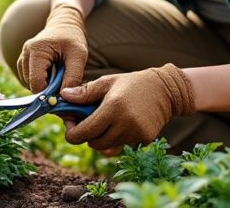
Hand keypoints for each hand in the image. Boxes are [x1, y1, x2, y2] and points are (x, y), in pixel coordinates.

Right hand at [17, 3, 87, 91]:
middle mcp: (25, 53)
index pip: (36, 82)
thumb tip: (65, 97)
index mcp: (37, 50)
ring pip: (28, 83)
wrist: (65, 24)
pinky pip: (28, 79)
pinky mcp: (24, 61)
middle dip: (47, 89)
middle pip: (31, 84)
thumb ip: (73, 77)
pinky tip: (52, 75)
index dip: (49, 93)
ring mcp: (23, 57)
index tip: (63, 94)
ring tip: (58, 76)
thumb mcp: (79, 56)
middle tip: (63, 84)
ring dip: (43, 85)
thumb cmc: (73, 38)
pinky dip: (40, 81)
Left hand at [59, 64, 196, 151]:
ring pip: (107, 146)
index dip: (72, 132)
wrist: (165, 90)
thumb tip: (63, 97)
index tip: (70, 124)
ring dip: (101, 137)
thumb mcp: (107, 82)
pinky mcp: (144, 139)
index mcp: (113, 107)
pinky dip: (116, 138)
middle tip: (86, 121)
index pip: (84, 132)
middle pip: (94, 143)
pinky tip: (121, 124)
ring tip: (105, 120)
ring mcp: (135, 133)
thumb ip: (85, 92)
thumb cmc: (132, 83)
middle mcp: (124, 123)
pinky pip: (122, 145)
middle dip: (86, 135)